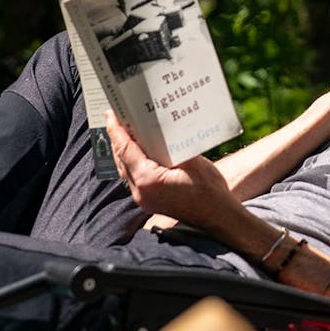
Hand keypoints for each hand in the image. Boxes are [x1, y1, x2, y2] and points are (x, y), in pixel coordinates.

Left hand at [107, 111, 240, 229]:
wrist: (218, 217)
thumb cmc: (209, 190)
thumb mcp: (192, 161)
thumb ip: (171, 147)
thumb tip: (157, 129)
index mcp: (148, 180)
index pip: (125, 149)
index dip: (116, 130)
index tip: (111, 114)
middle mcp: (140, 191)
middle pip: (121, 159)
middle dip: (118, 138)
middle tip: (117, 117)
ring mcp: (143, 198)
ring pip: (125, 169)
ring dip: (124, 150)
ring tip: (125, 132)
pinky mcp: (149, 200)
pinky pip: (133, 178)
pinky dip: (133, 162)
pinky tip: (139, 151)